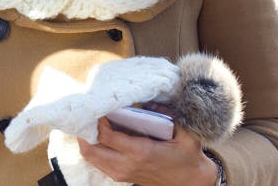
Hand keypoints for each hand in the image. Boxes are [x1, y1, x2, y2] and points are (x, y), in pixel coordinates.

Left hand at [78, 117, 218, 185]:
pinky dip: (93, 149)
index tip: (98, 106)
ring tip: (90, 123)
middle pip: (91, 148)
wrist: (191, 182)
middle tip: (88, 113)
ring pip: (91, 157)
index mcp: (141, 152)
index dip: (98, 120)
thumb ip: (168, 114)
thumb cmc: (187, 156)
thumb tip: (147, 100)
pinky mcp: (121, 177)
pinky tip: (98, 135)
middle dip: (85, 130)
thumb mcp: (185, 134)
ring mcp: (122, 173)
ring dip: (87, 140)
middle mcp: (127, 164)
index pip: (106, 136)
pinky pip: (97, 163)